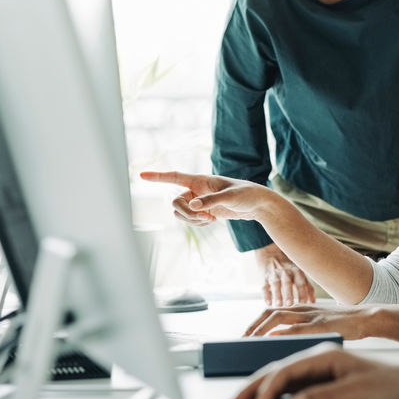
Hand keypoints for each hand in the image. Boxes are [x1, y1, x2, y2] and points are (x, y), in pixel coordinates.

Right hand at [140, 169, 283, 225]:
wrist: (257, 205)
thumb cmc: (247, 194)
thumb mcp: (231, 197)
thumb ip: (212, 201)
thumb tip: (193, 205)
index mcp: (201, 180)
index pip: (175, 177)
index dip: (157, 177)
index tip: (140, 175)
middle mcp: (196, 190)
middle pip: (175, 203)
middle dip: (186, 214)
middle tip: (205, 217)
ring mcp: (198, 201)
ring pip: (180, 214)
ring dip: (192, 220)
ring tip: (211, 219)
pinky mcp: (203, 212)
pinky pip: (190, 220)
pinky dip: (198, 224)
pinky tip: (212, 220)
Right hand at [228, 343, 398, 398]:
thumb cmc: (386, 383)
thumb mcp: (358, 393)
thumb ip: (325, 397)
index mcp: (324, 354)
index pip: (285, 371)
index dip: (267, 391)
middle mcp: (319, 354)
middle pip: (278, 366)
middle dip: (253, 385)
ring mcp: (321, 361)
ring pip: (282, 369)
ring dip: (261, 383)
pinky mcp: (325, 372)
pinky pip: (293, 376)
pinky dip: (275, 386)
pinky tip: (269, 397)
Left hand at [244, 304, 376, 338]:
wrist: (367, 318)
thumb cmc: (344, 325)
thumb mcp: (319, 324)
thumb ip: (301, 329)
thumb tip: (279, 340)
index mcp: (301, 309)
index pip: (271, 311)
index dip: (256, 322)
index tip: (244, 336)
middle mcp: (303, 309)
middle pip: (270, 312)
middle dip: (253, 325)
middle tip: (240, 340)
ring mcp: (311, 315)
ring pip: (279, 317)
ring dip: (261, 328)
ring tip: (249, 341)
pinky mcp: (321, 324)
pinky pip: (297, 327)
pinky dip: (282, 333)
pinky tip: (273, 340)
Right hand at [254, 244, 316, 305]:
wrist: (271, 252)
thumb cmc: (289, 267)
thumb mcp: (300, 273)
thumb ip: (307, 286)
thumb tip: (313, 301)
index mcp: (296, 271)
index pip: (300, 282)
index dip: (302, 292)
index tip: (304, 303)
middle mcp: (285, 272)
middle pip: (287, 282)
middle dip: (288, 293)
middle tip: (290, 304)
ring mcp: (274, 274)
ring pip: (275, 284)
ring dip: (277, 294)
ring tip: (278, 305)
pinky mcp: (264, 277)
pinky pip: (264, 286)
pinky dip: (266, 295)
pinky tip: (268, 303)